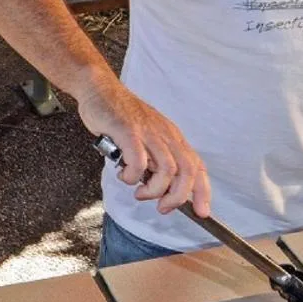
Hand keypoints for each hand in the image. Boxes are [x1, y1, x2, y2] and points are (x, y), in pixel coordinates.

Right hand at [77, 76, 210, 216]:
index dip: (203, 191)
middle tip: (162, 207)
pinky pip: (138, 161)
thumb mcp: (147, 136)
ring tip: (140, 193)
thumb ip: (155, 158)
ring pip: (167, 170)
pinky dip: (133, 176)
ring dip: (155, 190)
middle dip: (178, 197)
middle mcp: (165, 135)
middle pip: (187, 171)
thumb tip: (160, 187)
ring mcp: (148, 133)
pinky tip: (124, 175)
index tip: (201, 211)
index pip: (197, 166)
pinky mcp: (128, 132)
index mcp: (172, 137)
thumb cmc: (121, 116)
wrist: (100, 89)